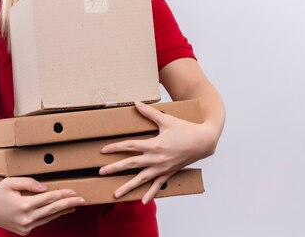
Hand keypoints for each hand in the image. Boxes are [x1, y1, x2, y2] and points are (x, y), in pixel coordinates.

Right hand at [0, 177, 84, 235]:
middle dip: (69, 203)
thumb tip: (46, 188)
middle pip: (53, 210)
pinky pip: (42, 221)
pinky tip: (60, 210)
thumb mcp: (11, 182)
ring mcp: (26, 227)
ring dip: (63, 210)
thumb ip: (29, 183)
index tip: (74, 191)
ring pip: (49, 217)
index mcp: (23, 205)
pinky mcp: (25, 230)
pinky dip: (52, 215)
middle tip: (82, 199)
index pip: (48, 199)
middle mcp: (26, 218)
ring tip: (75, 204)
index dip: (62, 194)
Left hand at [99, 101, 217, 204]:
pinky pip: (158, 185)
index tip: (103, 150)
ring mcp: (162, 168)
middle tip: (100, 172)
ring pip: (141, 179)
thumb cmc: (186, 129)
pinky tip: (143, 202)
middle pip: (131, 164)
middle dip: (115, 168)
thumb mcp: (167, 119)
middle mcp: (156, 159)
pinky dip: (151, 194)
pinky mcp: (169, 173)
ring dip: (128, 186)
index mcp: (154, 145)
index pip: (130, 146)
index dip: (115, 148)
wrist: (204, 142)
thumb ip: (150, 112)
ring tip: (115, 194)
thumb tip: (136, 103)